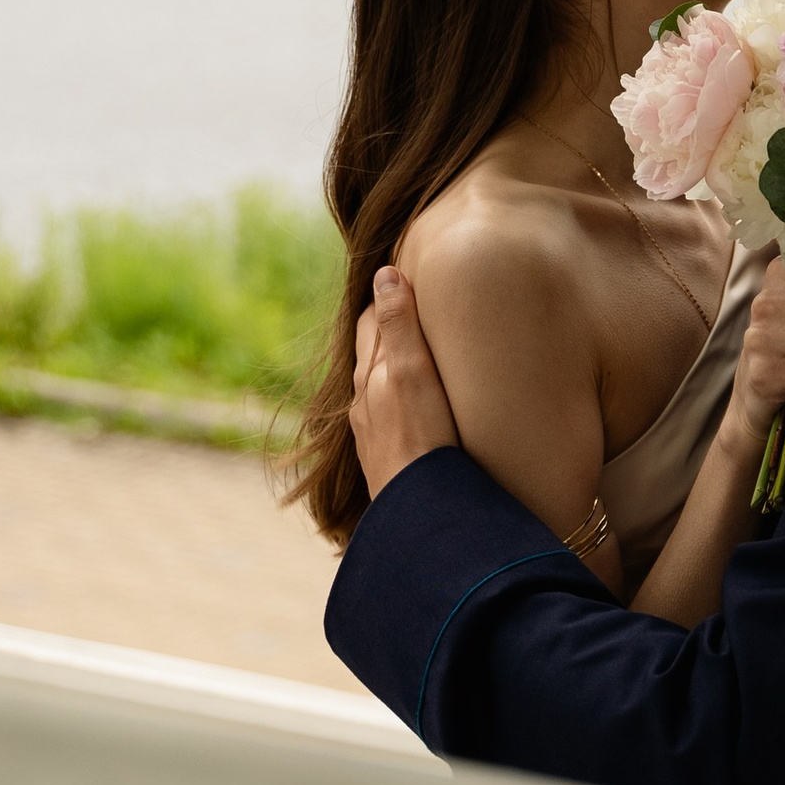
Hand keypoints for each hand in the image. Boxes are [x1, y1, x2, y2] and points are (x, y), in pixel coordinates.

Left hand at [349, 264, 459, 502]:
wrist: (417, 512)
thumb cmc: (420, 439)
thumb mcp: (411, 371)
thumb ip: (399, 324)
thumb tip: (385, 273)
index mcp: (371, 375)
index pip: (373, 321)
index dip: (387, 297)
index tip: (405, 279)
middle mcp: (364, 403)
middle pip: (371, 353)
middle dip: (386, 329)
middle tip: (413, 308)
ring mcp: (372, 433)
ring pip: (377, 388)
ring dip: (392, 368)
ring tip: (415, 358)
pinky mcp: (386, 459)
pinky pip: (387, 417)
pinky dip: (398, 400)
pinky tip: (414, 412)